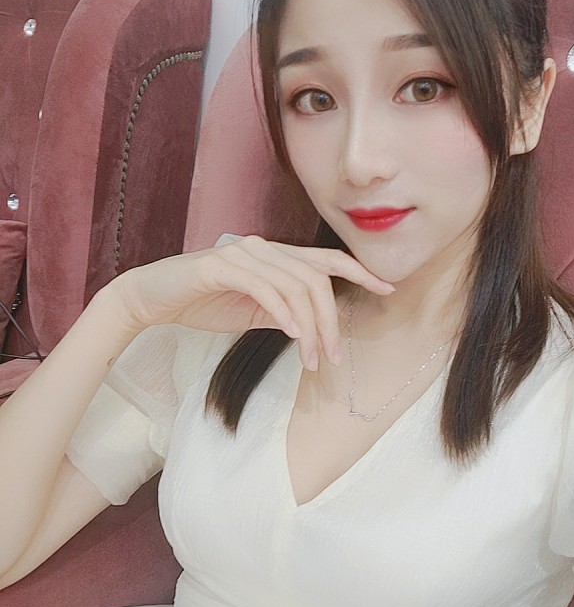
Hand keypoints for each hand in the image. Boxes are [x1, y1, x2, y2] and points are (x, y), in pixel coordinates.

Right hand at [106, 235, 393, 369]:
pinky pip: (265, 288)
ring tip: (312, 359)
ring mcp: (243, 253)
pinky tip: (293, 336)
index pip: (325, 260)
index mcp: (275, 255)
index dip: (359, 271)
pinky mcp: (220, 265)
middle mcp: (264, 247)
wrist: (152, 298)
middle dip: (331, 319)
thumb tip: (313, 328)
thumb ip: (283, 312)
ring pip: (294, 285)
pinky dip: (284, 313)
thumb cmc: (203, 302)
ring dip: (310, 326)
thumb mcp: (253, 311)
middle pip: (316, 278)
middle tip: (334, 355)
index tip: (387, 288)